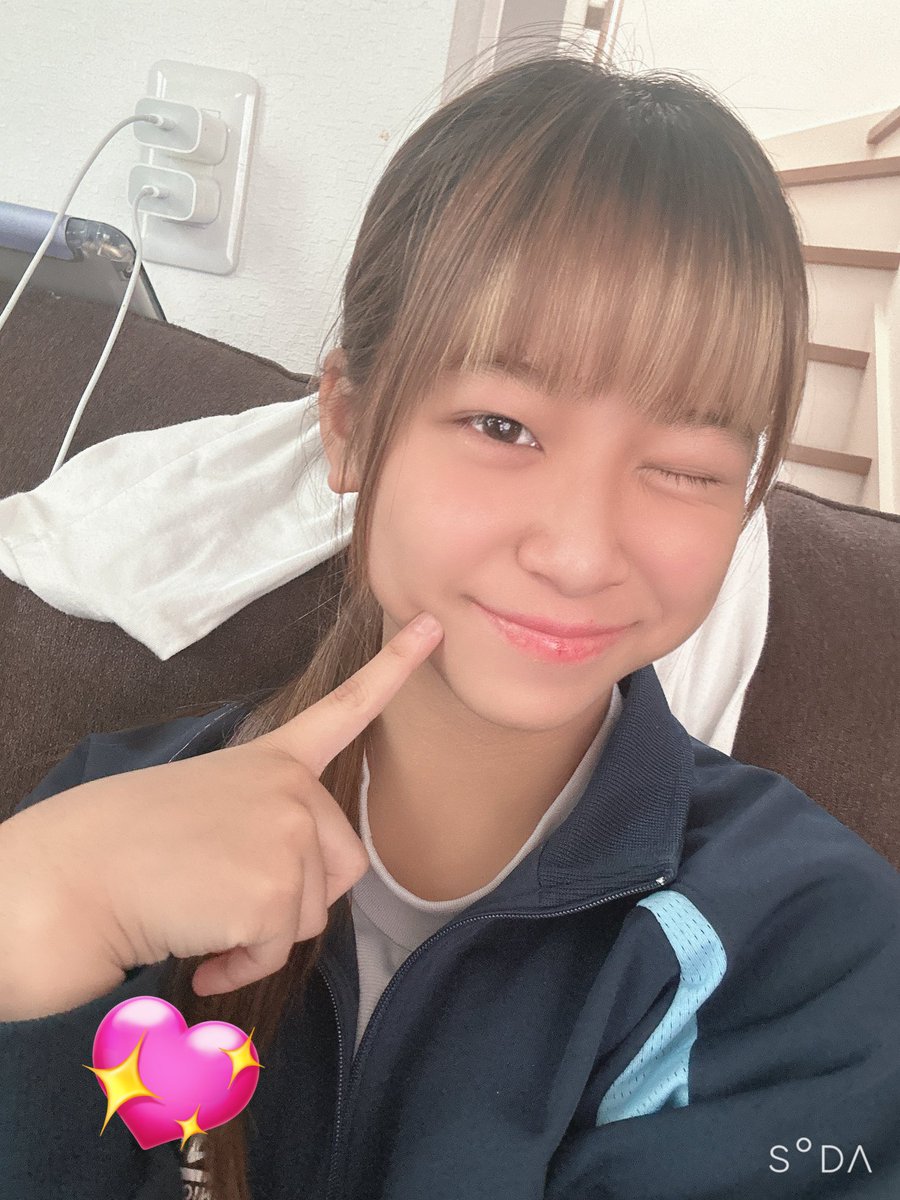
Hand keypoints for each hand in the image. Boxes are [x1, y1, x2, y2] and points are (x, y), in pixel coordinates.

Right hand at [0, 612, 442, 1017]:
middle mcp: (290, 788)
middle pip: (343, 865)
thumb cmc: (124, 847)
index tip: (433, 627)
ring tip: (203, 914)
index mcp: (272, 760)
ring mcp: (286, 832)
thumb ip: (264, 823)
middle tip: (228, 895)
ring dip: (262, 934)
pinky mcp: (275, 888)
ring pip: (313, 912)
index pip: (345, 709)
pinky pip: (280, 948)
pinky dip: (242, 964)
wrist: (71, 877)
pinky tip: (202, 953)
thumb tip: (292, 892)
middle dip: (294, 898)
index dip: (394, 668)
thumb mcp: (210, 808)